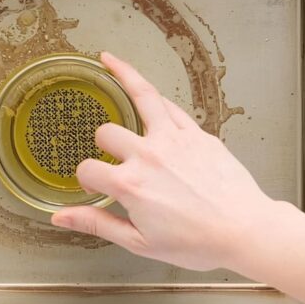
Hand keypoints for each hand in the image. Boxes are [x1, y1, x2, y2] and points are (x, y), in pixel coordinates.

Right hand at [51, 51, 273, 271]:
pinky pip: (170, 107)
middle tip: (111, 153)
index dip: (84, 179)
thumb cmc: (196, 243)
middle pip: (107, 131)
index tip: (93, 185)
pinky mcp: (196, 132)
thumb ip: (97, 223)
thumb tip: (59, 217)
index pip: (87, 169)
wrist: (244, 231)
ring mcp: (173, 138)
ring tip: (109, 60)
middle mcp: (148, 155)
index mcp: (130, 184)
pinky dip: (156, 97)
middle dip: (102, 142)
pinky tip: (148, 94)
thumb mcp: (140, 243)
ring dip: (122, 73)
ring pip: (141, 94)